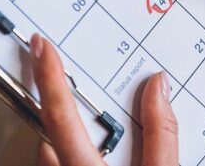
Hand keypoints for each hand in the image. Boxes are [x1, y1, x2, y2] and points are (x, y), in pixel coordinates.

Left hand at [30, 34, 178, 165]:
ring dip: (64, 141)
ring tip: (90, 133)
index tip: (44, 48)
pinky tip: (95, 156)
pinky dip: (69, 157)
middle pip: (47, 135)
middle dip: (57, 111)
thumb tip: (159, 88)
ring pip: (50, 157)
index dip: (49, 77)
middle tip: (63, 82)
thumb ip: (161, 134)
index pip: (60, 115)